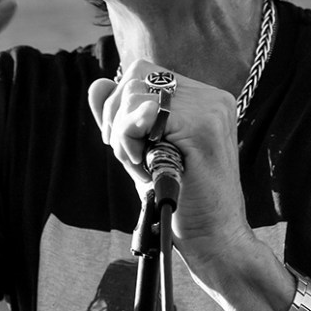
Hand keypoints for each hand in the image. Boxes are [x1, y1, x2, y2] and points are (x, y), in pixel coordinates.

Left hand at [88, 62, 251, 265]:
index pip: (143, 73)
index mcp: (202, 98)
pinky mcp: (204, 127)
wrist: (213, 237)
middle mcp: (211, 96)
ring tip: (141, 164)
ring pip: (136, 92)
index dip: (121, 105)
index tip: (127, 143)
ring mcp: (211, 108)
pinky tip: (144, 166)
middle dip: (116, 116)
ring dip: (123, 133)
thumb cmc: (179, 199)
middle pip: (136, 75)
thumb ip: (120, 118)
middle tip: (130, 156)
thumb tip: (97, 84)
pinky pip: (144, 113)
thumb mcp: (142, 151)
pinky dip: (130, 139)